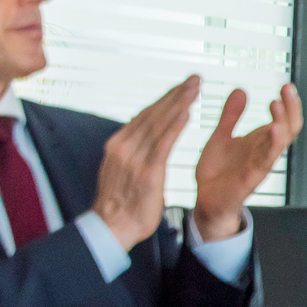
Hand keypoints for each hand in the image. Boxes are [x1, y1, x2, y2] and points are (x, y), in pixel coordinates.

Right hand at [92, 77, 202, 248]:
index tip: (183, 86)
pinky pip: (163, 143)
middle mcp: (124, 146)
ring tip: (196, 87)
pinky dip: (175, 125)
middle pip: (154, 114)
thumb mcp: (124, 169)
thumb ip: (134, 151)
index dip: (166, 99)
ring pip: (159, 123)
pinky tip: (187, 112)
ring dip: (179, 102)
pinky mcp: (147, 172)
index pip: (146, 115)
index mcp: (119, 144)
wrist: (111, 228)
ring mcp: (134, 158)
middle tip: (195, 78)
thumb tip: (145, 136)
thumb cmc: (121, 202)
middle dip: (176, 94)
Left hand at [193, 82, 301, 240]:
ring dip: (282, 122)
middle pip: (289, 127)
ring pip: (281, 142)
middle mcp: (264, 151)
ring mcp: (260, 164)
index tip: (287, 85)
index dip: (288, 103)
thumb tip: (241, 90)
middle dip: (291, 107)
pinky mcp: (251, 177)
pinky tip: (273, 129)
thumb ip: (232, 115)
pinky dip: (272, 145)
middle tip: (288, 88)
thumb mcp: (221, 136)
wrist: (206, 199)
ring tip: (277, 103)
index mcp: (260, 141)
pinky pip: (266, 160)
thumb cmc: (217, 172)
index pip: (284, 119)